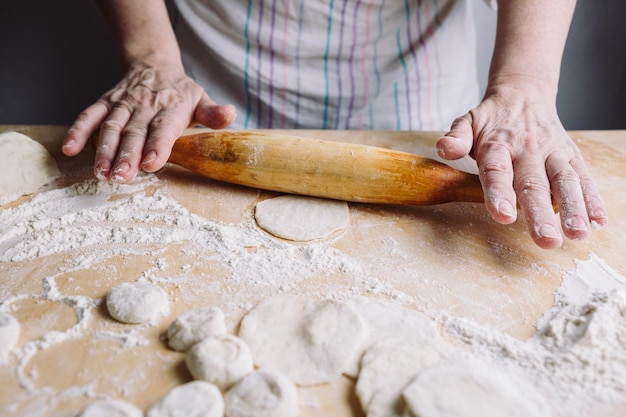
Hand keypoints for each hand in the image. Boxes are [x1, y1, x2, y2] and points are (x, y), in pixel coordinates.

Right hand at [62, 63, 236, 182]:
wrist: (154, 64)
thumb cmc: (181, 92)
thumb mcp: (201, 99)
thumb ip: (213, 113)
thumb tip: (230, 114)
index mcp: (171, 108)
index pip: (163, 128)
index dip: (157, 146)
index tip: (150, 164)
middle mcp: (145, 105)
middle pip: (135, 132)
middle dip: (127, 155)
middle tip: (121, 177)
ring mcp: (123, 104)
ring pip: (112, 127)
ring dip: (104, 150)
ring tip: (101, 172)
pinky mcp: (106, 103)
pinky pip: (90, 116)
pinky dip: (79, 130)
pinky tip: (70, 148)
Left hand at [437, 86, 607, 248]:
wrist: (524, 94)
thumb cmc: (491, 120)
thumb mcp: (467, 122)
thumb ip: (456, 138)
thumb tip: (444, 149)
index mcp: (498, 144)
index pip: (497, 170)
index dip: (499, 192)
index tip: (503, 215)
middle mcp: (528, 149)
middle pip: (534, 183)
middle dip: (540, 213)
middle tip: (546, 240)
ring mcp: (553, 152)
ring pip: (565, 181)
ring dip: (573, 208)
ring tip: (577, 234)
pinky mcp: (571, 156)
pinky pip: (583, 177)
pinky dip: (593, 199)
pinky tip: (598, 221)